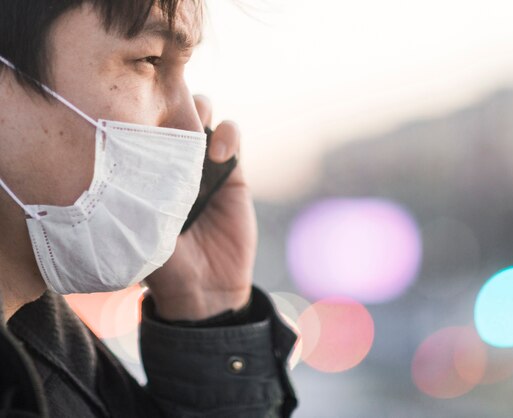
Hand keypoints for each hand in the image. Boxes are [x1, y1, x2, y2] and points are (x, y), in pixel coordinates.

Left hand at [144, 96, 256, 319]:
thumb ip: (133, 190)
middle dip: (169, 98)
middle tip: (165, 106)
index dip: (138, 104)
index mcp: (144, 167)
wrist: (203, 287)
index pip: (139, 121)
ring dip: (199, 108)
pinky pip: (233, 135)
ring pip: (202, 112)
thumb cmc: (163, 260)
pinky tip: (221, 154)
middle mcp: (172, 158)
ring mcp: (204, 161)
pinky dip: (229, 134)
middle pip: (170, 107)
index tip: (134, 103)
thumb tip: (112, 151)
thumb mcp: (140, 223)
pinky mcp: (233, 171)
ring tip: (194, 126)